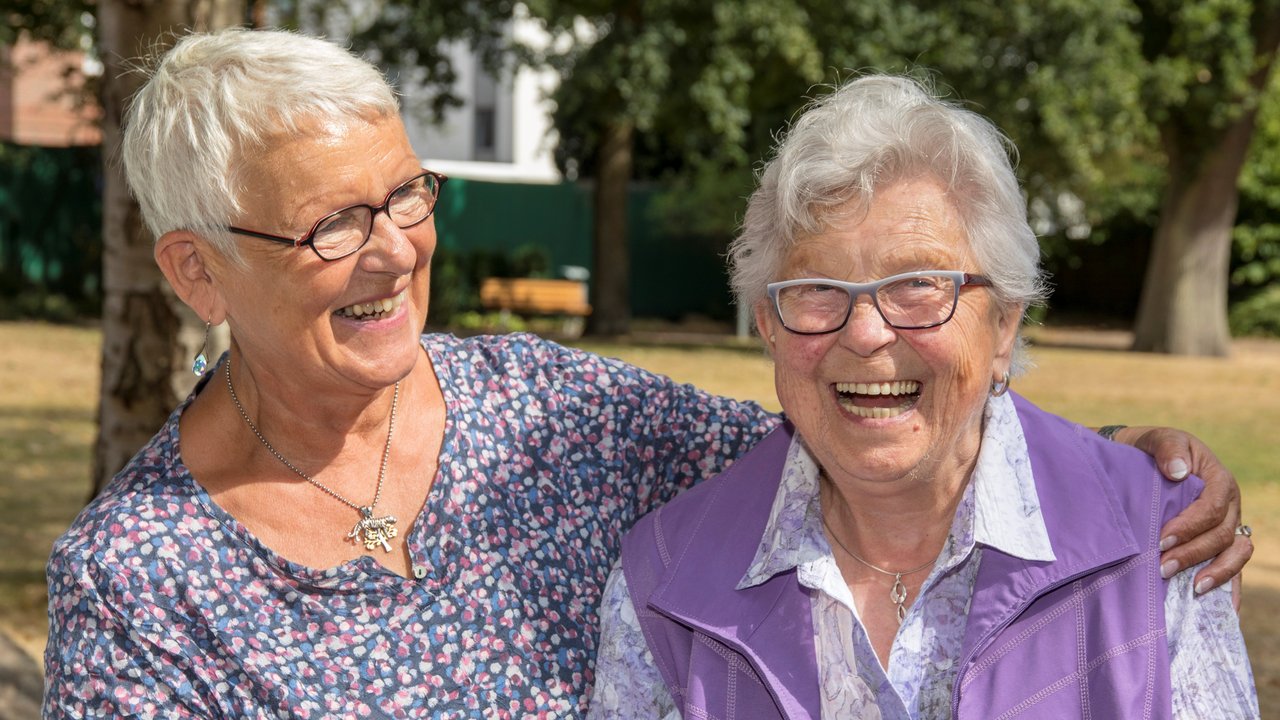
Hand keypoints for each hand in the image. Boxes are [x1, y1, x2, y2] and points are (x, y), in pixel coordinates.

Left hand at [1114, 426, 1251, 604]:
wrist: (1143, 460)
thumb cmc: (1150, 450)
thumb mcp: (1158, 439)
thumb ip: (1168, 450)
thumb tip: (1178, 472)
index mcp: (1219, 481)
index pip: (1213, 508)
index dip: (1190, 526)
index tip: (1162, 540)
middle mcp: (1230, 506)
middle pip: (1222, 536)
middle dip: (1194, 554)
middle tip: (1162, 567)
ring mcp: (1228, 526)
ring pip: (1235, 554)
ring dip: (1216, 573)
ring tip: (1193, 589)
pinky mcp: (1219, 543)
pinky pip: (1233, 566)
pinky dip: (1230, 586)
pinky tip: (1224, 608)